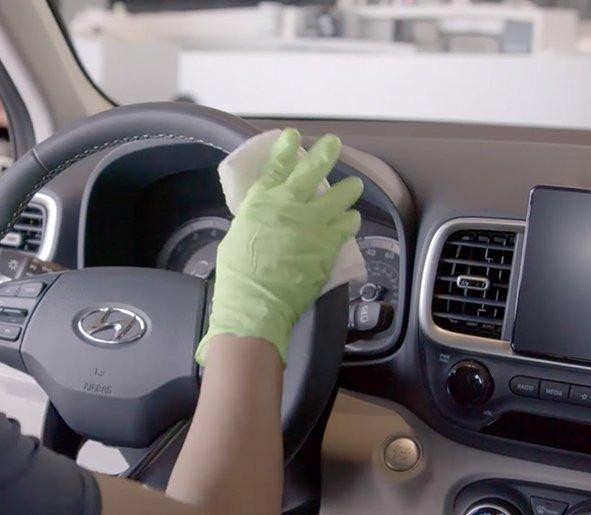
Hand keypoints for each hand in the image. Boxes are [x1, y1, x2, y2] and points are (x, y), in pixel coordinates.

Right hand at [196, 130, 362, 364]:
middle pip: (312, 170)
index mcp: (261, 202)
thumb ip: (256, 220)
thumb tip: (265, 217)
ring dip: (347, 189)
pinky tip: (351, 218)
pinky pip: (347, 224)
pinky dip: (350, 220)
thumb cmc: (237, 275)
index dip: (286, 148)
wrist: (255, 303)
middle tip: (334, 144)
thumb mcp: (237, 236)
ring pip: (339, 195)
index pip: (275, 166)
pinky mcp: (328, 244)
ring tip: (353, 186)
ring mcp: (312, 223)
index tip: (293, 136)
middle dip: (325, 153)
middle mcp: (289, 206)